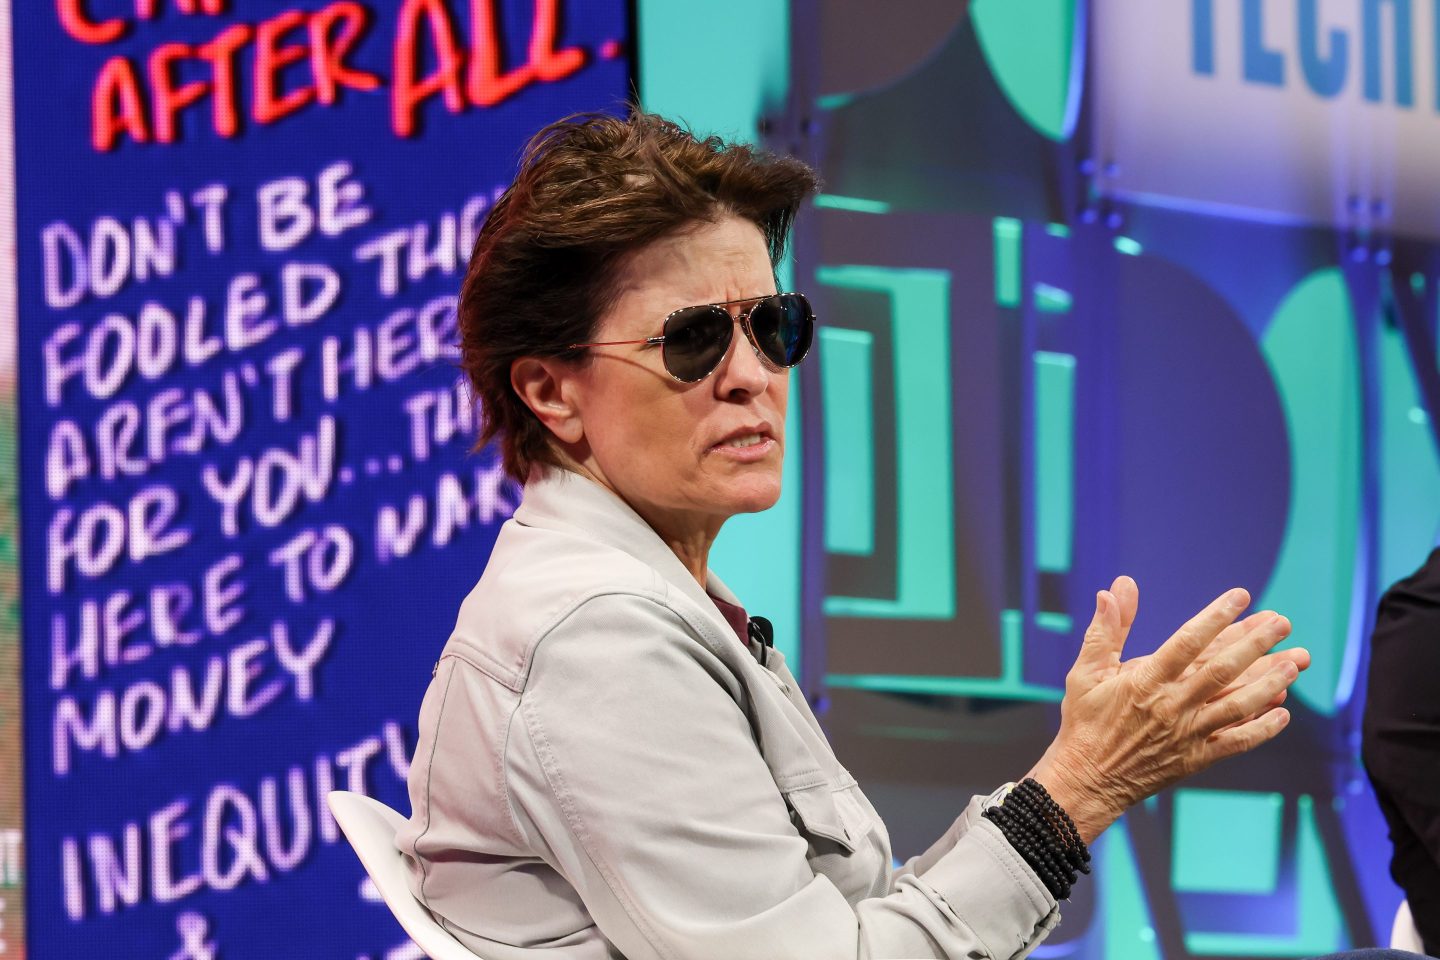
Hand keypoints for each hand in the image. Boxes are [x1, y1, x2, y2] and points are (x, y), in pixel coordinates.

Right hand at [1028, 577, 1307, 843]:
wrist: (1087, 780)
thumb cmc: (1085, 721)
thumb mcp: (1086, 670)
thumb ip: (1106, 629)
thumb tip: (1115, 588)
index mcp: (1145, 680)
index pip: (1187, 642)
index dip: (1216, 618)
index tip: (1241, 596)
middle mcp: (1171, 705)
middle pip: (1221, 670)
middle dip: (1255, 644)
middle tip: (1282, 622)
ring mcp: (1187, 734)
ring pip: (1237, 705)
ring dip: (1269, 682)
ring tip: (1295, 662)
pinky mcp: (1196, 758)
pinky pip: (1236, 743)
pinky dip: (1262, 729)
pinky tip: (1284, 712)